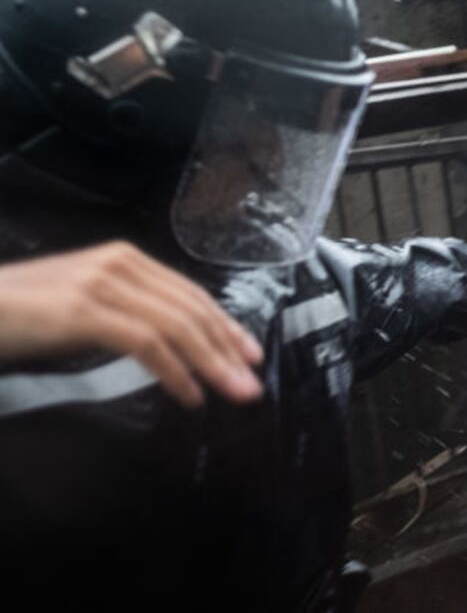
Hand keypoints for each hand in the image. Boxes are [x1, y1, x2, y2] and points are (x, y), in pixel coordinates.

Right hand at [0, 242, 263, 408]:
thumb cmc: (19, 316)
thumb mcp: (84, 309)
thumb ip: (125, 315)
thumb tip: (172, 345)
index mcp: (126, 260)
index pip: (190, 295)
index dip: (225, 326)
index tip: (250, 354)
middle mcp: (121, 265)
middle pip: (192, 309)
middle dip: (228, 348)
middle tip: (254, 382)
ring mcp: (103, 285)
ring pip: (177, 326)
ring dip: (212, 364)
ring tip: (234, 393)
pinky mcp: (83, 311)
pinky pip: (146, 343)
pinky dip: (175, 371)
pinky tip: (189, 395)